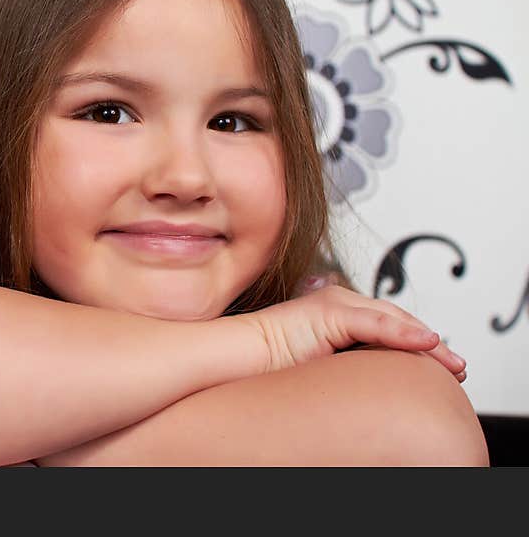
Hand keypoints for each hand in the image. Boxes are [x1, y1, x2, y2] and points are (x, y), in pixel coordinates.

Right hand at [242, 285, 467, 382]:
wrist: (238, 357)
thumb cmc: (268, 368)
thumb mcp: (319, 368)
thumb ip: (343, 366)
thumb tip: (367, 392)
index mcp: (336, 317)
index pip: (388, 327)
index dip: (417, 345)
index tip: (442, 368)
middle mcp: (338, 304)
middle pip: (398, 321)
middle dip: (431, 345)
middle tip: (458, 368)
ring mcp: (334, 304)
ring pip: (394, 320)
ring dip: (428, 342)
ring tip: (452, 363)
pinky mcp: (330, 311)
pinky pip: (376, 323)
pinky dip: (403, 333)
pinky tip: (428, 344)